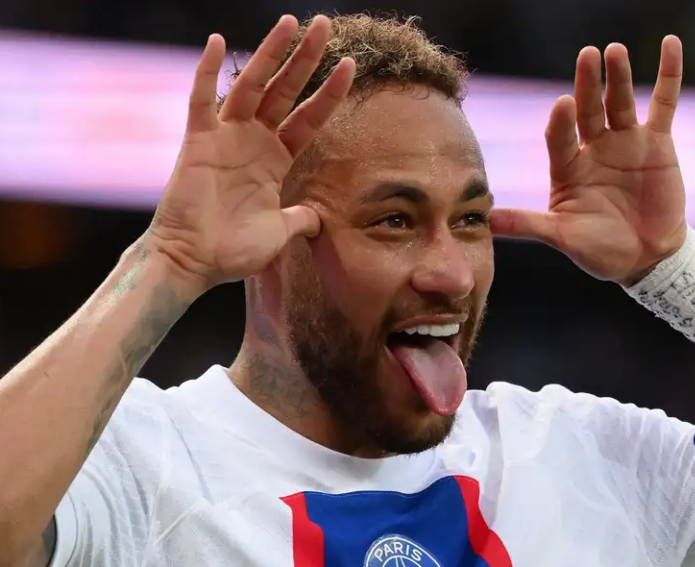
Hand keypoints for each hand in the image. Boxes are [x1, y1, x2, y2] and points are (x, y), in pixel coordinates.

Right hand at [147, 15, 354, 293]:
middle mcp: (252, 141)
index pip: (308, 118)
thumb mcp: (279, 233)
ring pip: (251, 85)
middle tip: (324, 24)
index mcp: (275, 160)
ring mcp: (225, 137)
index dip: (328, 93)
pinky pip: (202, 100)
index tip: (350, 65)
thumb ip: (300, 219)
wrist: (193, 263)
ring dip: (269, 53)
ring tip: (290, 23)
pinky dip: (206, 71)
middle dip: (305, 58)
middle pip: (284, 90)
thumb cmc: (232, 252)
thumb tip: (318, 218)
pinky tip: (217, 41)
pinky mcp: (198, 142)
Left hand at [490, 37, 686, 285]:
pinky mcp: (657, 142)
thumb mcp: (563, 237)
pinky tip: (670, 45)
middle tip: (587, 56)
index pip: (560, 138)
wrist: (647, 258)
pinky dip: (668, 74)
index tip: (563, 105)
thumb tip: (488, 221)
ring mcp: (625, 141)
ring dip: (618, 76)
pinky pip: (663, 103)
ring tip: (615, 51)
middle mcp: (593, 148)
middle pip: (588, 110)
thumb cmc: (600, 250)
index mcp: (567, 167)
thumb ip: (530, 224)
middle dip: (587, 84)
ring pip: (620, 102)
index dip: (561, 122)